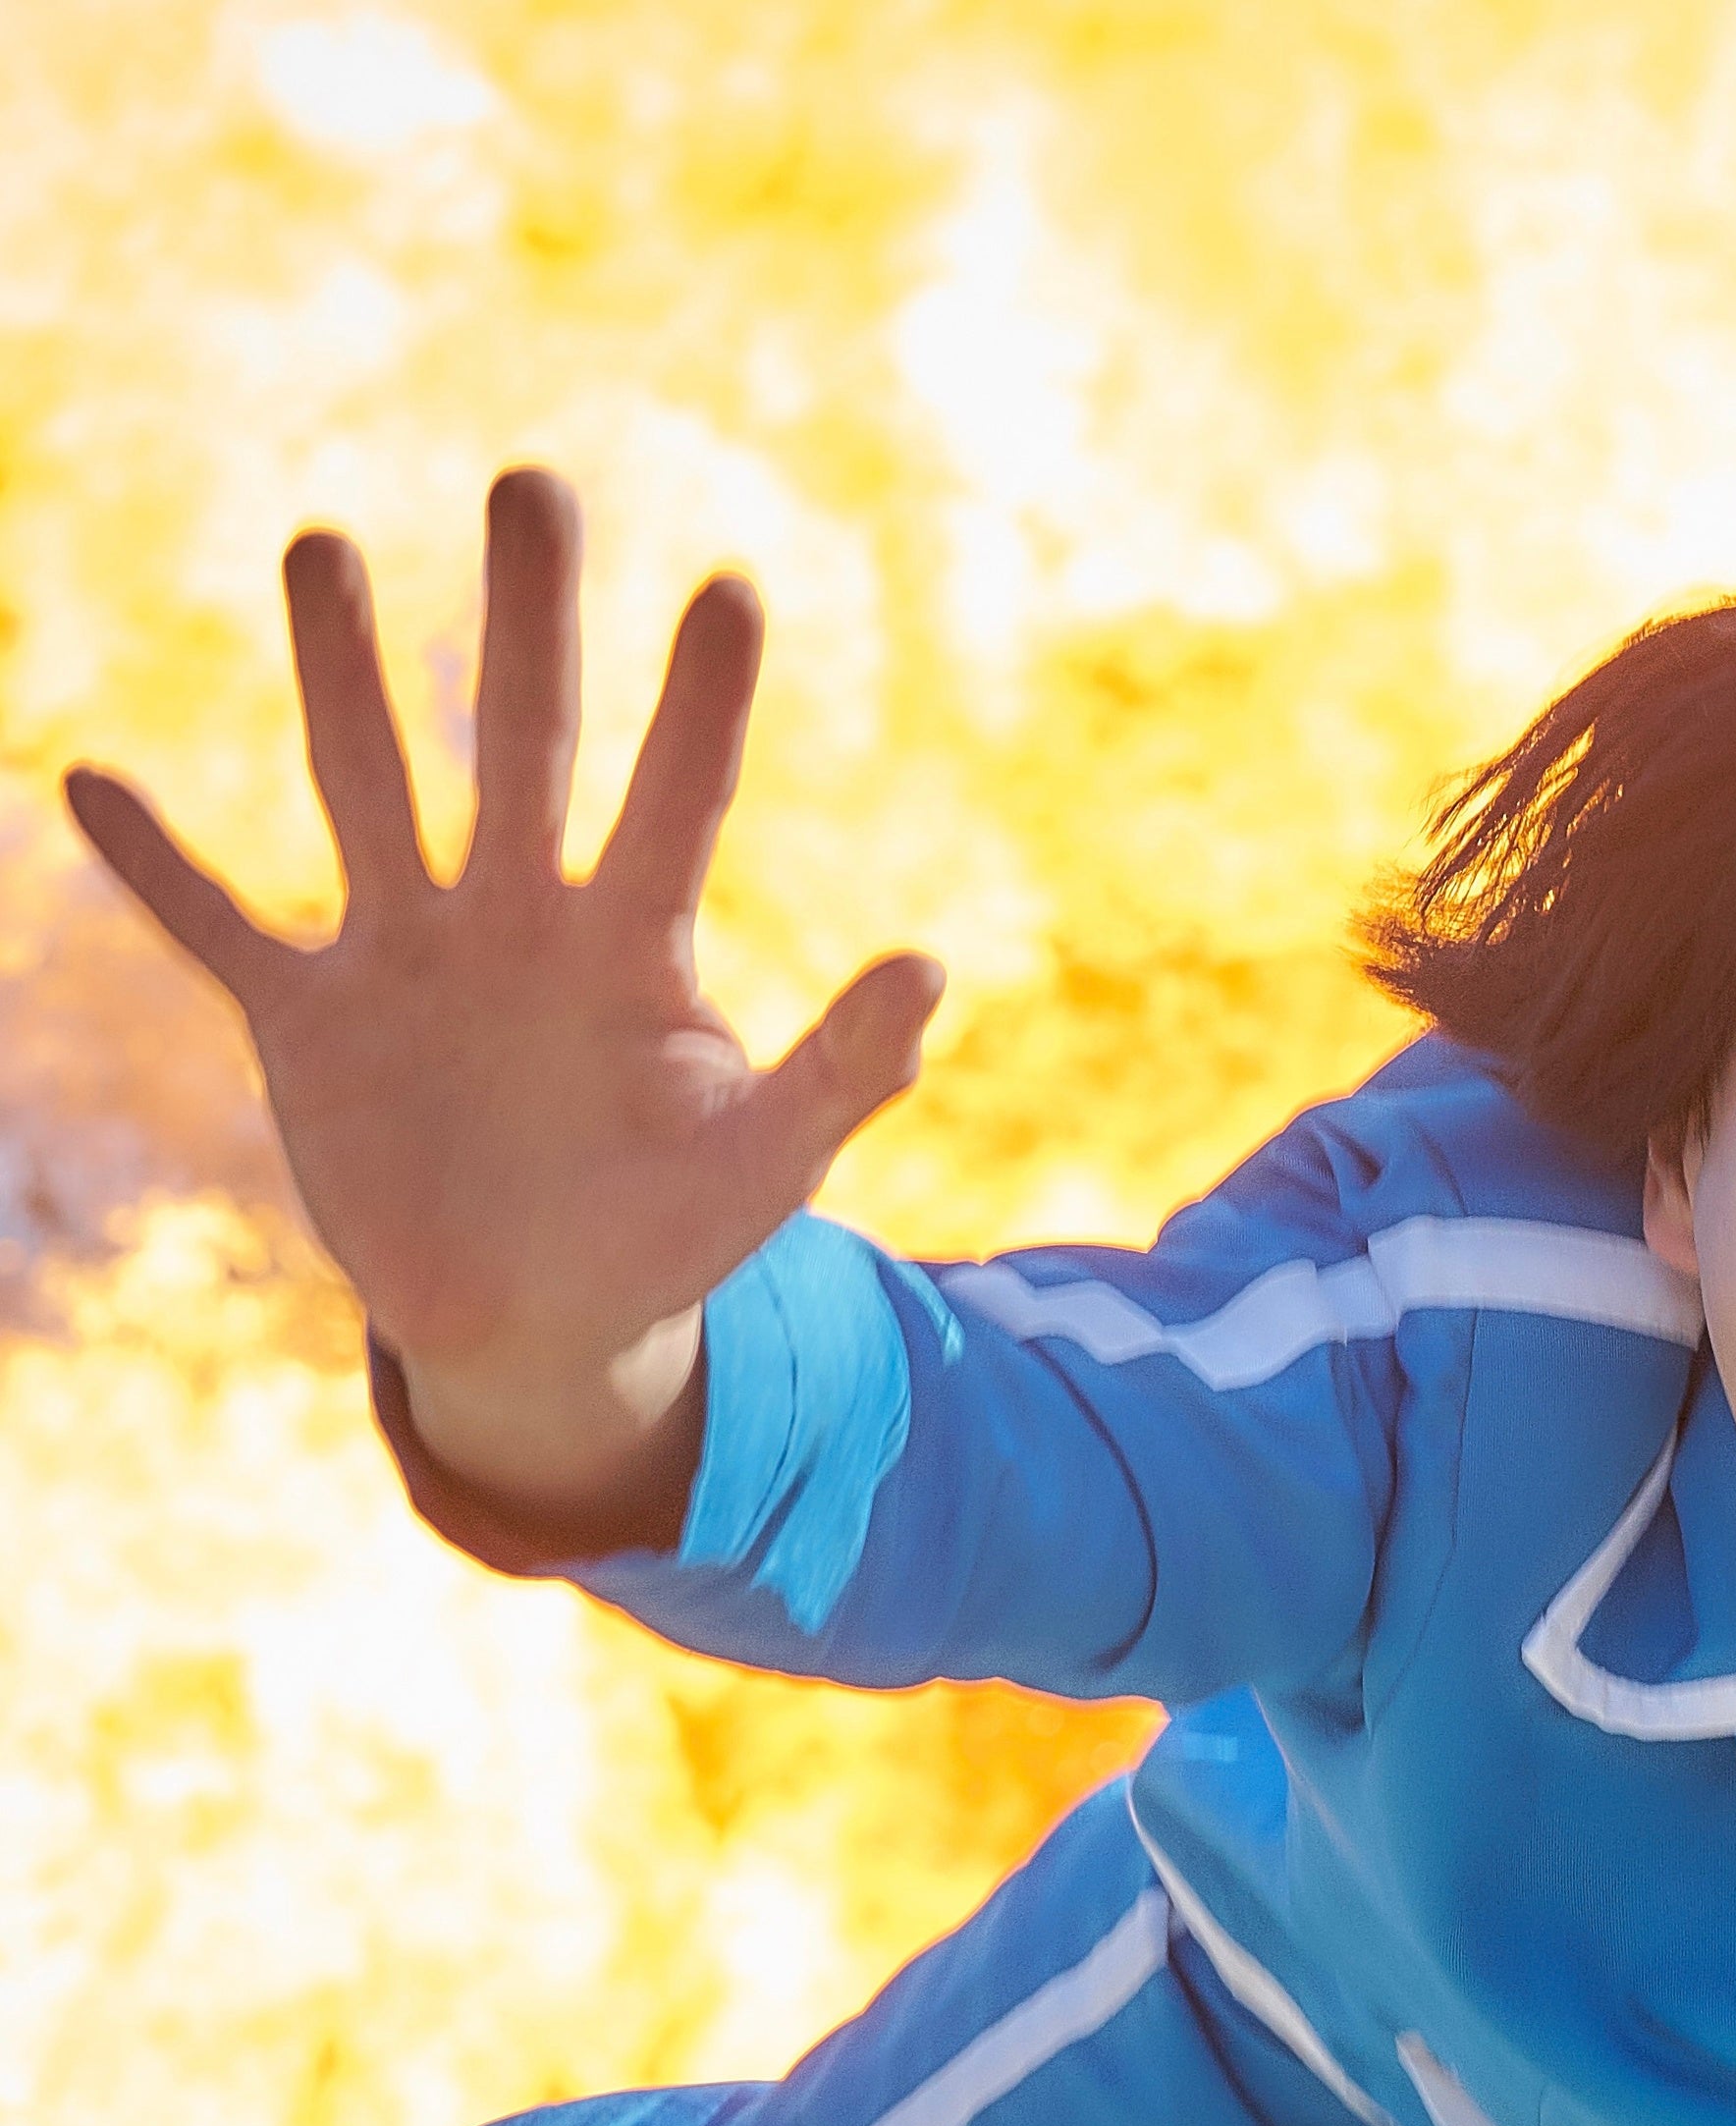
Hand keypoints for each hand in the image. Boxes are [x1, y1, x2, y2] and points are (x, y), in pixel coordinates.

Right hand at [65, 469, 941, 1543]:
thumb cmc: (665, 1229)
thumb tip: (933, 967)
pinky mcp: (306, 1025)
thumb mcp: (765, 1163)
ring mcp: (406, 959)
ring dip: (341, 677)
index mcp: (635, 947)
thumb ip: (842, 1070)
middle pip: (525, 743)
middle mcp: (518, 920)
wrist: (539, 1320)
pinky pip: (218, 930)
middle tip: (535, 485)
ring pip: (366, 788)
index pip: (679, 798)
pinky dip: (156, 868)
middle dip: (529, 622)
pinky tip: (91, 783)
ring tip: (322, 545)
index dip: (704, 703)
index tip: (731, 587)